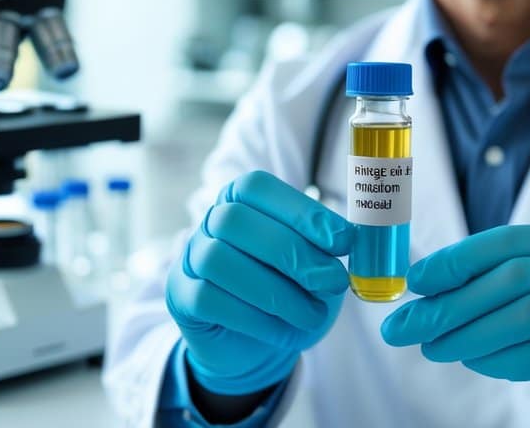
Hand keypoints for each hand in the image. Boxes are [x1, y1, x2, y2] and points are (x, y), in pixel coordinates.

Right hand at [165, 170, 352, 395]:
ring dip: (275, 291)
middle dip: (292, 252)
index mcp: (240, 198)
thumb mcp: (313, 265)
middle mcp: (209, 220)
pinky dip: (254, 318)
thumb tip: (348, 241)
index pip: (258, 188)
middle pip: (235, 221)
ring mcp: (189, 257)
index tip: (343, 241)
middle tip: (333, 282)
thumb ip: (324, 249)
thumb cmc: (288, 288)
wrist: (253, 341)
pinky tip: (285, 331)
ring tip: (313, 314)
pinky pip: (208, 299)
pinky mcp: (181, 296)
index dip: (300, 210)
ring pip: (219, 260)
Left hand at [380, 225, 529, 426]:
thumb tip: (416, 289)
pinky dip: (499, 361)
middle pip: (512, 280)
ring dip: (470, 336)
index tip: (414, 282)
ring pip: (526, 318)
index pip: (505, 241)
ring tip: (434, 348)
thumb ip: (486, 282)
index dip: (456, 259)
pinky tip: (475, 362)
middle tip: (408, 327)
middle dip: (452, 304)